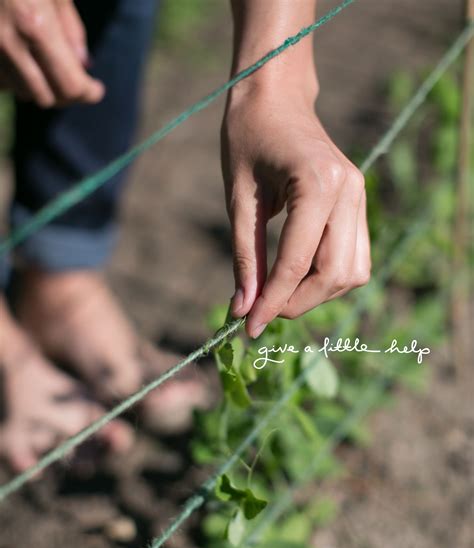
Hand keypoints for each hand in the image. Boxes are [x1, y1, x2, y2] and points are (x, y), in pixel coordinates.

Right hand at [0, 0, 103, 106]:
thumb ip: (71, 30)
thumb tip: (82, 65)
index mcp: (35, 26)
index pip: (70, 85)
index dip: (88, 92)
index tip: (96, 89)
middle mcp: (9, 43)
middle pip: (47, 97)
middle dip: (67, 93)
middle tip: (78, 81)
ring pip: (23, 93)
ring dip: (41, 86)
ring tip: (49, 67)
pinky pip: (1, 82)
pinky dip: (16, 79)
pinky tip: (24, 61)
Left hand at [221, 87, 370, 337]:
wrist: (275, 97)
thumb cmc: (247, 139)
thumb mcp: (239, 200)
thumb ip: (246, 258)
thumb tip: (242, 309)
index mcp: (317, 184)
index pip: (296, 263)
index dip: (271, 302)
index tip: (247, 327)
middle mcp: (349, 192)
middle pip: (334, 274)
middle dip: (296, 303)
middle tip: (260, 312)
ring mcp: (360, 197)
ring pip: (351, 272)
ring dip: (315, 293)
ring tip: (277, 294)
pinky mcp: (358, 203)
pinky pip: (354, 257)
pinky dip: (327, 277)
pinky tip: (297, 276)